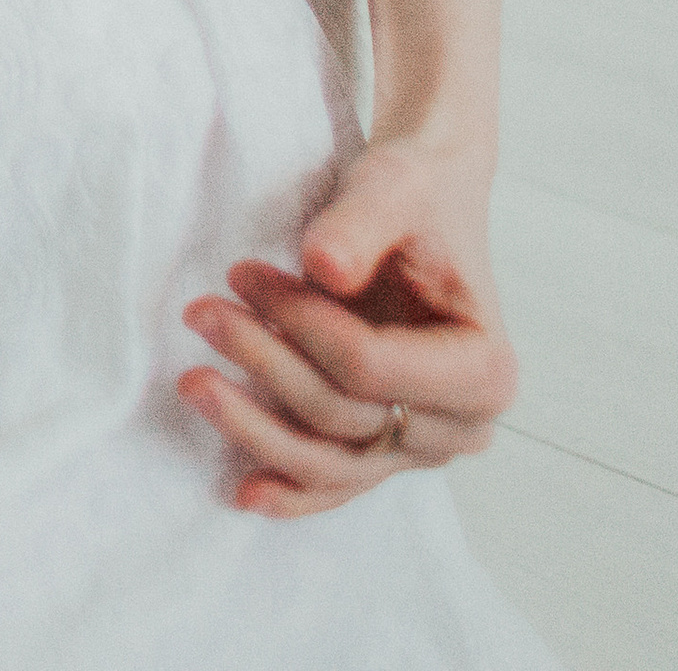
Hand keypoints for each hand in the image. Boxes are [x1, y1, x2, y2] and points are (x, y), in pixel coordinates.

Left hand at [176, 127, 518, 516]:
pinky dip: (292, 489)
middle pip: (344, 417)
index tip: (240, 273)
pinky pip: (337, 480)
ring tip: (194, 382)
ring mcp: (423, 446)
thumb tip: (324, 267)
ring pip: (331, 460)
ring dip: (256, 428)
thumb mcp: (392, 186)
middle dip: (264, 365)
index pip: (369, 366)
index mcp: (484, 368)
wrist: (422, 202)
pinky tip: (244, 491)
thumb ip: (360, 225)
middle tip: (199, 313)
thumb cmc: (414, 192)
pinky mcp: (389, 449)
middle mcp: (462, 425)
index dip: (297, 323)